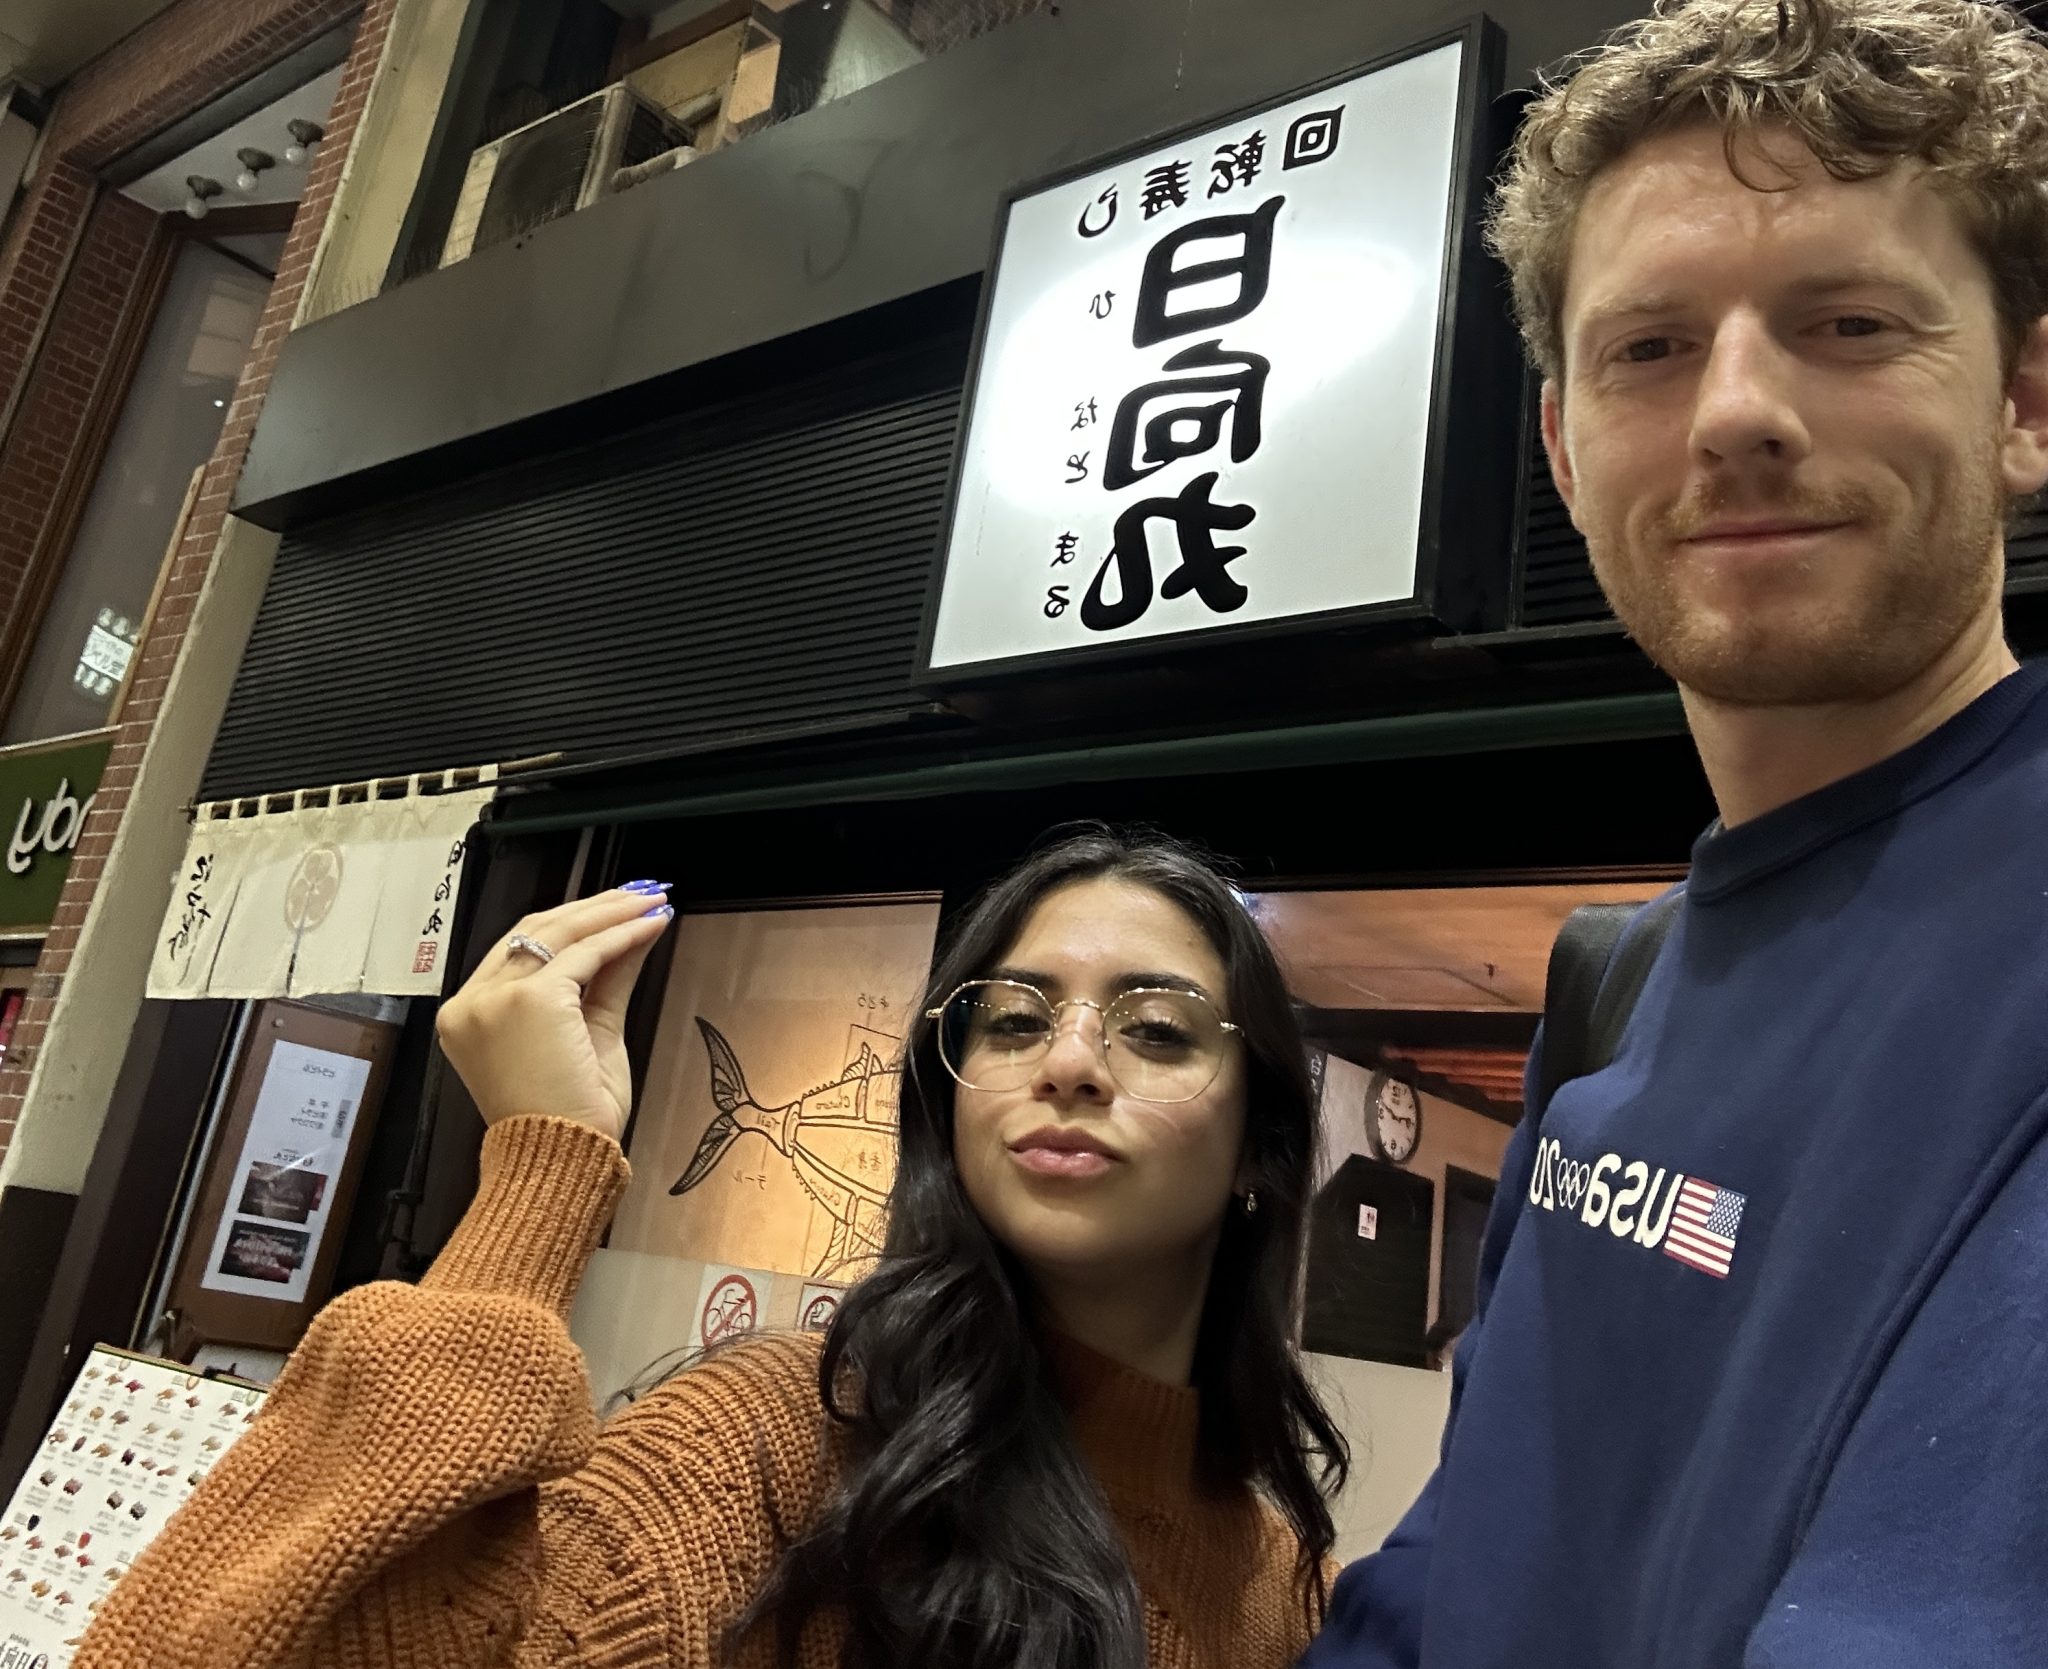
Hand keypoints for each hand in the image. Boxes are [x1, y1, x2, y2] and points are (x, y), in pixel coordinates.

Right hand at [435, 885, 674, 1144]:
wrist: (563, 1159)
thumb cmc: (568, 1115)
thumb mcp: (588, 1032)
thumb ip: (605, 980)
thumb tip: (632, 933)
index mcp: (471, 1015)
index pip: (520, 948)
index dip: (572, 922)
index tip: (614, 907)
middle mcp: (472, 1003)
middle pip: (536, 929)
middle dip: (595, 907)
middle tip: (641, 892)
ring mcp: (496, 999)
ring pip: (560, 932)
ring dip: (612, 912)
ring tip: (652, 901)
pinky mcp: (530, 1000)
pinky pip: (585, 954)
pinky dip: (622, 935)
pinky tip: (649, 925)